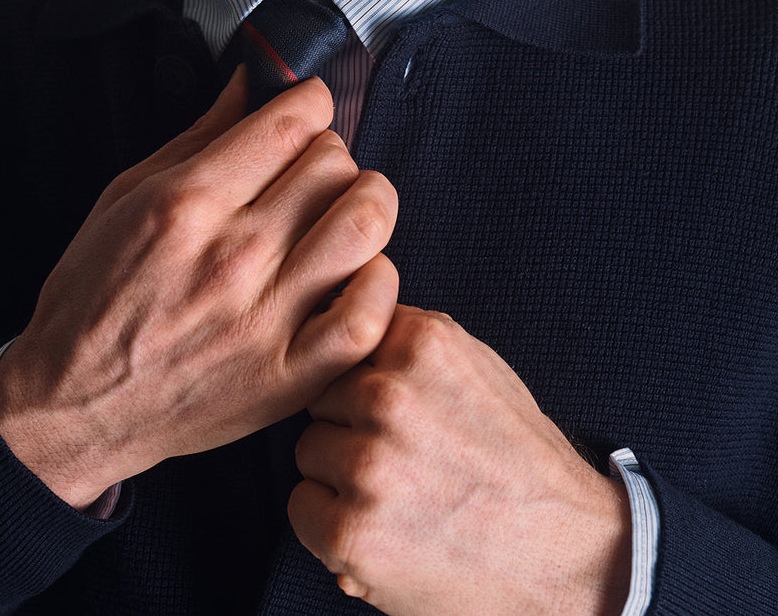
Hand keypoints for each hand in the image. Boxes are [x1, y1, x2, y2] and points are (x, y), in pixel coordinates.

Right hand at [0, 70, 398, 509]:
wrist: (71, 406)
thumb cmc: (91, 299)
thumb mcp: (125, 196)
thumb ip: (198, 135)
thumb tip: (251, 82)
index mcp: (186, 204)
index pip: (289, 124)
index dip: (312, 100)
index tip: (310, 105)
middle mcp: (230, 257)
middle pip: (331, 166)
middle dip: (329, 150)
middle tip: (313, 167)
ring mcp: (263, 320)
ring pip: (363, 227)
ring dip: (368, 202)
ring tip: (346, 209)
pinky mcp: (286, 376)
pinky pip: (366, 317)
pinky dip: (378, 282)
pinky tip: (358, 272)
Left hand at [290, 306, 631, 615]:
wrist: (565, 553)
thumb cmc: (520, 459)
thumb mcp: (480, 367)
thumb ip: (413, 341)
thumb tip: (347, 314)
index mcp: (423, 344)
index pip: (346, 336)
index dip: (365, 374)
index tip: (390, 401)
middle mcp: (391, 396)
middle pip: (323, 393)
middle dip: (350, 422)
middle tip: (401, 455)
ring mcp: (369, 464)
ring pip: (309, 448)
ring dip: (339, 474)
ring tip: (398, 493)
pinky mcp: (352, 530)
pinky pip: (301, 506)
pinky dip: (329, 524)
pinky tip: (379, 527)